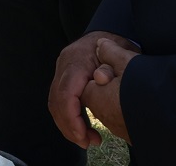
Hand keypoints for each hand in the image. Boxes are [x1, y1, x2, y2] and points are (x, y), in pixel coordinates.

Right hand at [50, 31, 135, 148]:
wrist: (109, 33)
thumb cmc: (118, 45)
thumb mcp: (120, 54)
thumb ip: (111, 66)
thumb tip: (100, 78)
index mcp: (77, 59)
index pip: (66, 93)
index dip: (72, 118)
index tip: (83, 136)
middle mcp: (64, 64)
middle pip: (56, 101)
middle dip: (69, 127)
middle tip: (87, 142)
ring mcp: (62, 70)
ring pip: (55, 103)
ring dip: (68, 125)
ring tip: (86, 140)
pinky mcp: (64, 77)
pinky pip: (59, 100)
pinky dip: (68, 118)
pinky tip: (82, 128)